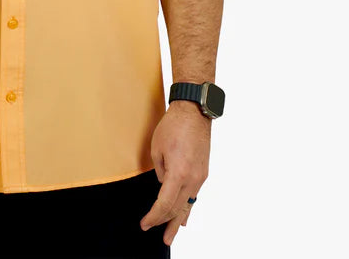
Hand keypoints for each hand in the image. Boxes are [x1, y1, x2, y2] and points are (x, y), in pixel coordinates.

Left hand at [139, 100, 210, 245]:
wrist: (194, 112)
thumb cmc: (173, 126)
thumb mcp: (157, 149)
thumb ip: (160, 172)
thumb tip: (163, 185)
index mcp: (178, 173)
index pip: (165, 204)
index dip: (154, 216)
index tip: (145, 223)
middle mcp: (193, 178)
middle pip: (178, 208)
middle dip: (166, 223)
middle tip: (158, 235)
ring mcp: (200, 176)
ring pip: (188, 203)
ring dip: (179, 219)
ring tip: (172, 234)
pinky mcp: (203, 171)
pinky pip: (194, 194)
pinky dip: (188, 207)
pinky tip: (186, 217)